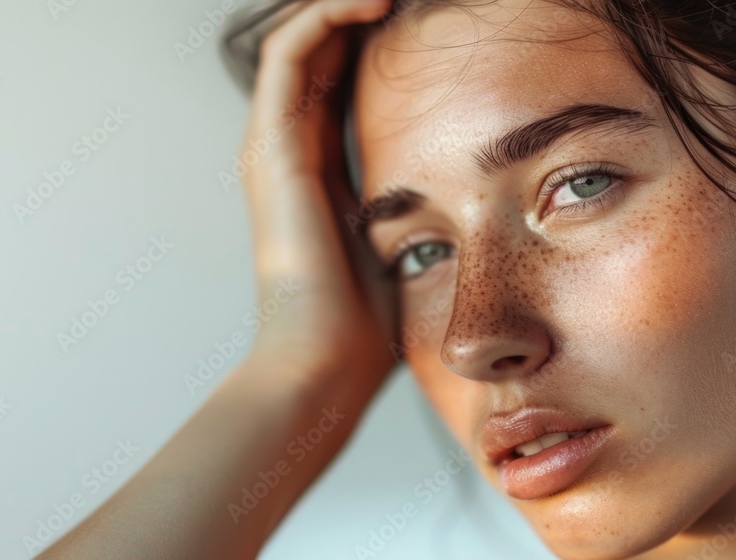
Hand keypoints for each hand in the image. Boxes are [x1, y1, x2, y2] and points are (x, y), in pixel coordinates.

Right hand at [240, 0, 397, 395]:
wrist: (326, 364)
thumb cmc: (367, 321)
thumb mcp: (401, 243)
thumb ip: (413, 205)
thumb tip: (463, 189)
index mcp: (320, 168)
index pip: (341, 76)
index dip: (376, 38)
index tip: (431, 14)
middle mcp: (289, 148)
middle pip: (318, 48)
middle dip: (359, 10)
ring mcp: (273, 145)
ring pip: (299, 37)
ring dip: (343, 1)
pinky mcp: (271, 147)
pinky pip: (291, 52)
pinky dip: (329, 15)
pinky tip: (378, 1)